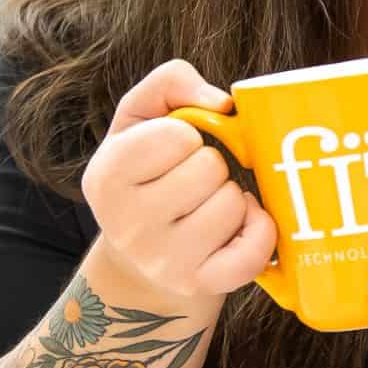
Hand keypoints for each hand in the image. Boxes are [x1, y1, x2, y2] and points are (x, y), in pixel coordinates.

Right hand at [79, 59, 277, 298]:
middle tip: (196, 181)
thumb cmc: (150, 174)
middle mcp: (128, 224)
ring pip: (233, 203)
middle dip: (213, 166)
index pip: (177, 136)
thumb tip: (223, 102)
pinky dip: (260, 230)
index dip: (188, 135)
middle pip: (210, 168)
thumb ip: (171, 83)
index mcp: (107, 176)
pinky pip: (253, 249)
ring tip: (210, 204)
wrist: (145, 259)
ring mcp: (164, 261)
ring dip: (234, 196)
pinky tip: (241, 224)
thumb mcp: (142, 118)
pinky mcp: (201, 285)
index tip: (177, 150)